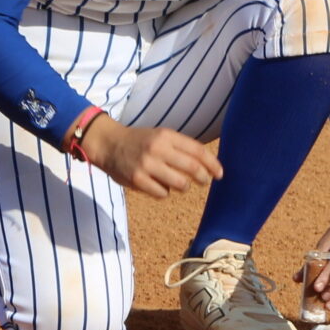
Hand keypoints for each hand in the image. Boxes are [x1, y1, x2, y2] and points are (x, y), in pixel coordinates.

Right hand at [80, 117, 221, 198]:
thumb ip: (181, 147)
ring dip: (185, 186)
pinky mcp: (137, 180)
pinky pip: (163, 193)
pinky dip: (166, 192)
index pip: (198, 150)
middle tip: (205, 181)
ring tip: (181, 184)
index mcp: (167, 135)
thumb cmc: (140, 141)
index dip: (213, 164)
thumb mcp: (161, 136)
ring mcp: (147, 165)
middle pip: (192, 168)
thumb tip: (208, 165)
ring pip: (180, 184)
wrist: (108, 144)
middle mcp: (158, 149)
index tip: (220, 174)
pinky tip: (160, 186)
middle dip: (204, 178)